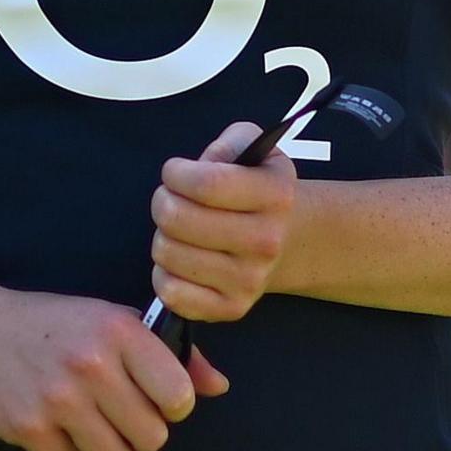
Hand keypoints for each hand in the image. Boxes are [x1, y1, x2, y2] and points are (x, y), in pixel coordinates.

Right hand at [0, 283, 232, 450]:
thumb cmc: (51, 326)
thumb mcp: (111, 320)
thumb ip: (169, 353)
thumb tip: (218, 386)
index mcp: (120, 331)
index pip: (179, 396)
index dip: (171, 404)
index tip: (152, 396)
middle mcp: (92, 364)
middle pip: (152, 437)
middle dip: (137, 431)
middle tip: (113, 410)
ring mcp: (59, 398)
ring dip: (104, 445)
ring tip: (84, 418)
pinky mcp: (29, 428)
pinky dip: (64, 450)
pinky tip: (50, 421)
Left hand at [151, 121, 295, 323]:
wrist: (287, 242)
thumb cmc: (257, 189)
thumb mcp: (256, 149)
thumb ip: (232, 142)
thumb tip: (206, 163)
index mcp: (275, 195)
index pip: (205, 184)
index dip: (176, 174)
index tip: (175, 172)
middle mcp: (266, 241)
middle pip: (177, 218)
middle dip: (163, 201)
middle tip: (172, 200)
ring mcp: (249, 280)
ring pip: (167, 252)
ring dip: (163, 235)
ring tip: (181, 230)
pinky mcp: (231, 308)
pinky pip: (170, 291)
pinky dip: (164, 273)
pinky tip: (182, 259)